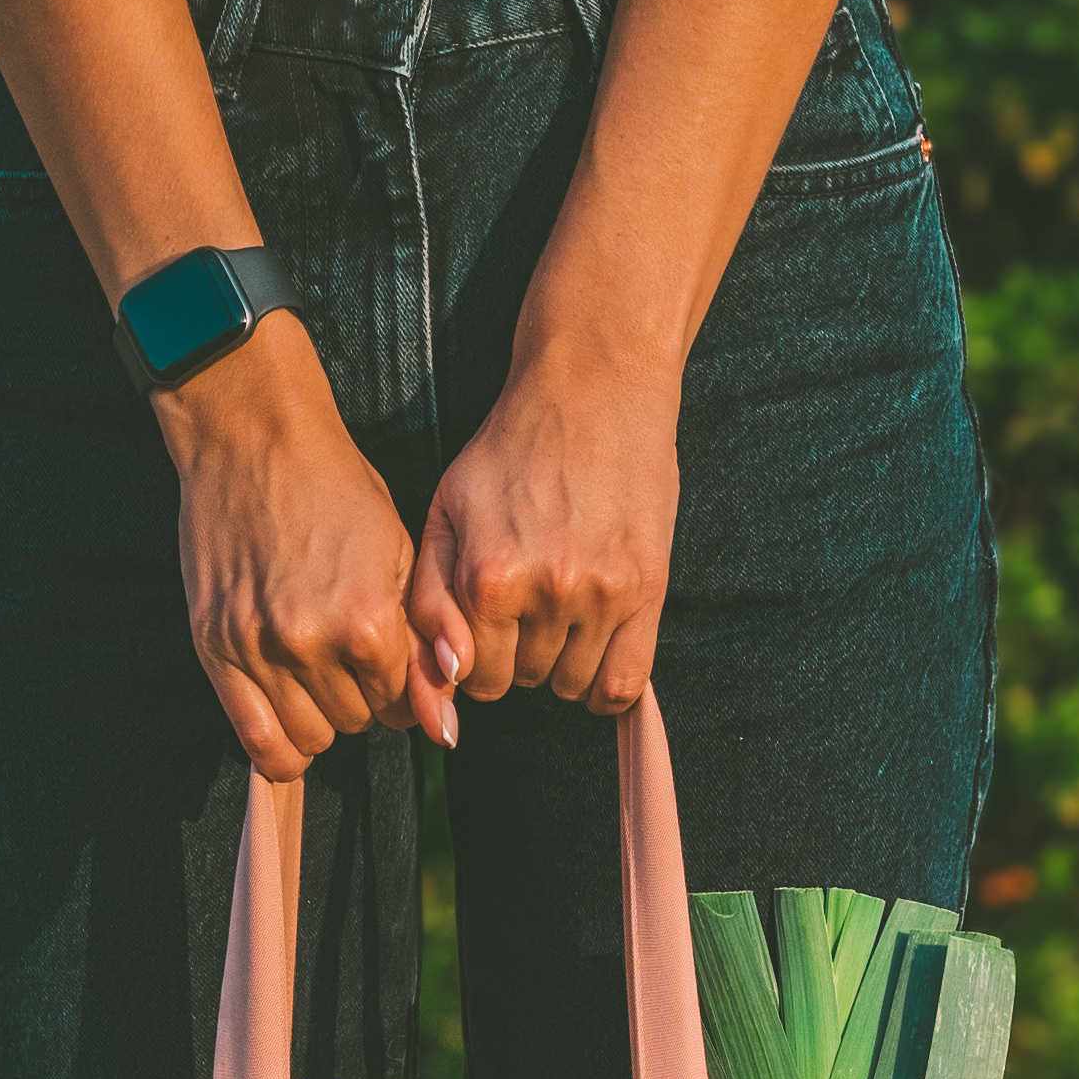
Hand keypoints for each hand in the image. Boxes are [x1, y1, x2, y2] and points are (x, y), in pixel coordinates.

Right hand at [157, 322, 455, 780]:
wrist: (253, 438)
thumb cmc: (335, 487)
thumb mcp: (400, 555)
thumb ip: (422, 644)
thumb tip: (444, 731)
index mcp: (368, 620)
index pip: (403, 702)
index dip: (406, 690)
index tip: (395, 669)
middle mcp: (311, 642)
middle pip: (358, 722)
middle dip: (364, 700)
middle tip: (352, 661)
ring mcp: (257, 647)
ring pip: (311, 737)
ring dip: (323, 718)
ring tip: (319, 677)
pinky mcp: (215, 646)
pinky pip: (255, 740)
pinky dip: (280, 750)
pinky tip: (291, 725)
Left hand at [408, 338, 683, 715]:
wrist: (595, 388)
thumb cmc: (511, 450)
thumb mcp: (446, 512)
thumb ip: (431, 601)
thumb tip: (449, 680)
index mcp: (489, 576)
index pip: (475, 677)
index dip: (477, 656)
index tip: (488, 626)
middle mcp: (548, 591)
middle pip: (523, 682)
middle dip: (518, 654)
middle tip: (527, 603)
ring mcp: (603, 593)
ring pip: (571, 685)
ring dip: (563, 662)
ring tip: (563, 609)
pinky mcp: (647, 589)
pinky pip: (626, 684)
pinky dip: (609, 689)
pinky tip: (598, 657)